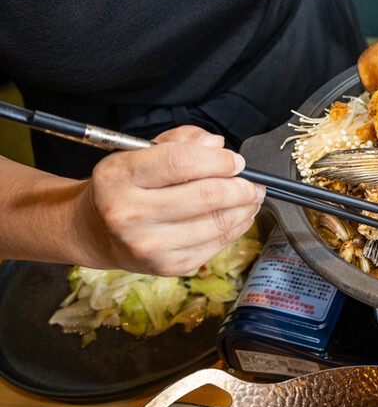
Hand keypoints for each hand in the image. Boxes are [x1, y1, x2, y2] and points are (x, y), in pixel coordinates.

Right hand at [79, 126, 263, 275]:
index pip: (181, 162)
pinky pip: (215, 245)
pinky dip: (236, 228)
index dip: (218, 160)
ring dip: (244, 208)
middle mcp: (128, 213)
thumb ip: (180, 141)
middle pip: (206, 196)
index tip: (236, 161)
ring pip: (217, 223)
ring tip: (251, 197)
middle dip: (241, 187)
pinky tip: (238, 216)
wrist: (96, 231)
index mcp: (118, 177)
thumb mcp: (139, 152)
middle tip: (252, 182)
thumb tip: (217, 145)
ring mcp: (148, 245)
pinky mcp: (167, 266)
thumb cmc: (124, 187)